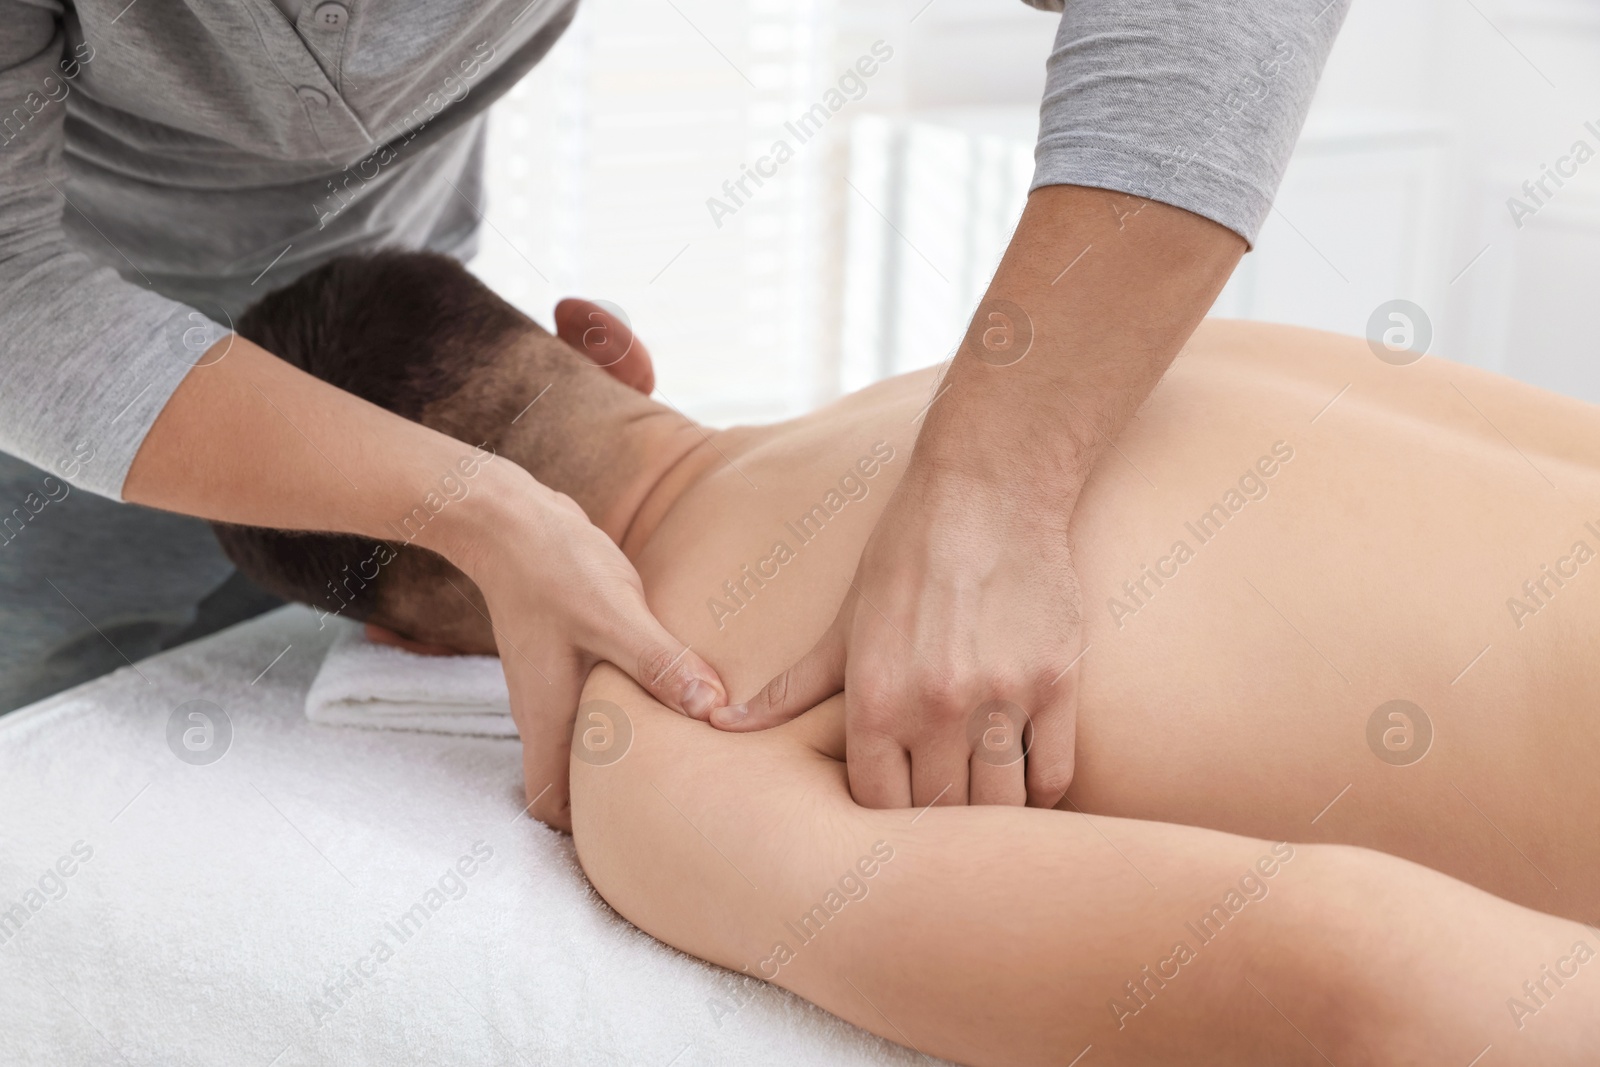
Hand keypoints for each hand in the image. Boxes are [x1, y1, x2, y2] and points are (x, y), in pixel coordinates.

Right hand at [458, 469, 725, 830]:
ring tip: (688, 756)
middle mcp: (547, 710)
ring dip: (629, 752)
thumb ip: (661, 664)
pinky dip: (632, 711)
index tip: (637, 836)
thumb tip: (712, 709)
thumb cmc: (554, 567)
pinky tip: (676, 695)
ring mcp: (557, 684)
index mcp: (549, 716)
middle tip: (681, 803)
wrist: (510, 518)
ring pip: (591, 741)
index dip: (585, 832)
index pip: (550, 804)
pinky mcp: (573, 657)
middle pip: (576, 781)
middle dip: (618, 800)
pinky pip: (602, 703)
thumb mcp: (614, 615)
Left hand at [704, 185, 1245, 810]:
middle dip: (935, 830)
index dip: (883, 822)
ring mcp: (1001, 695)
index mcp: (874, 698)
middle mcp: (936, 705)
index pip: (875, 807)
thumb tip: (719, 724)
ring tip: (982, 812)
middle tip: (937, 829)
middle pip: (938, 816)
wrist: (989, 490)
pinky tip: (1025, 781)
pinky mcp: (1057, 682)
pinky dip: (1040, 789)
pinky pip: (1054, 773)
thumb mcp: (843, 623)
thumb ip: (791, 687)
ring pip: (1000, 806)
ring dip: (991, 817)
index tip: (892, 818)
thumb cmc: (906, 556)